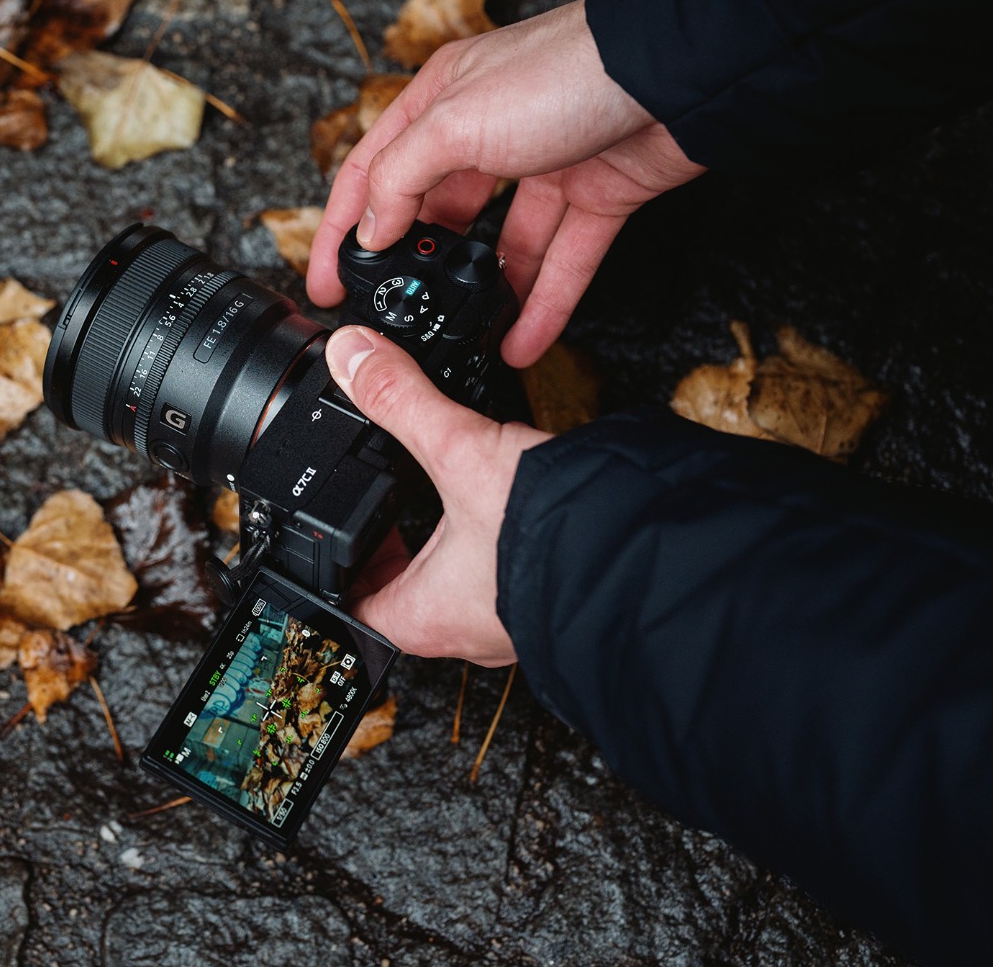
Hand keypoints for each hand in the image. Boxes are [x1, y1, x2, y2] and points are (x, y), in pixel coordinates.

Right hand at [307, 0, 705, 367]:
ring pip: (500, 244)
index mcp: (441, 100)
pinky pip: (560, 262)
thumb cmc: (566, 70)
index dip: (343, 228)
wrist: (678, 70)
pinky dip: (541, 305)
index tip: (328, 280)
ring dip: (482, 294)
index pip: (372, 170)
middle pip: (435, 209)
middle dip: (414, 265)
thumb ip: (401, 177)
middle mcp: (490, 129)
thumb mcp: (455, 123)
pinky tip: (521, 340)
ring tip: (460, 335)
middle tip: (396, 312)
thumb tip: (372, 228)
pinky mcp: (596, 194)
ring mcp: (544, 164)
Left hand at [326, 325, 550, 665]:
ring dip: (454, 543)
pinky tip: (517, 507)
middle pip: (405, 595)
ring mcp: (513, 624)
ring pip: (463, 587)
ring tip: (452, 495)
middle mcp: (467, 633)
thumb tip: (355, 358)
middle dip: (398, 545)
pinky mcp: (553, 602)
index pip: (351, 607)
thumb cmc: (557, 537)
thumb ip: (404, 400)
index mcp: (423, 617)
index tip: (334, 534)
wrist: (658, 559)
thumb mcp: (463, 451)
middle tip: (392, 502)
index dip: (336, 569)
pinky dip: (504, 543)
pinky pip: (512, 577)